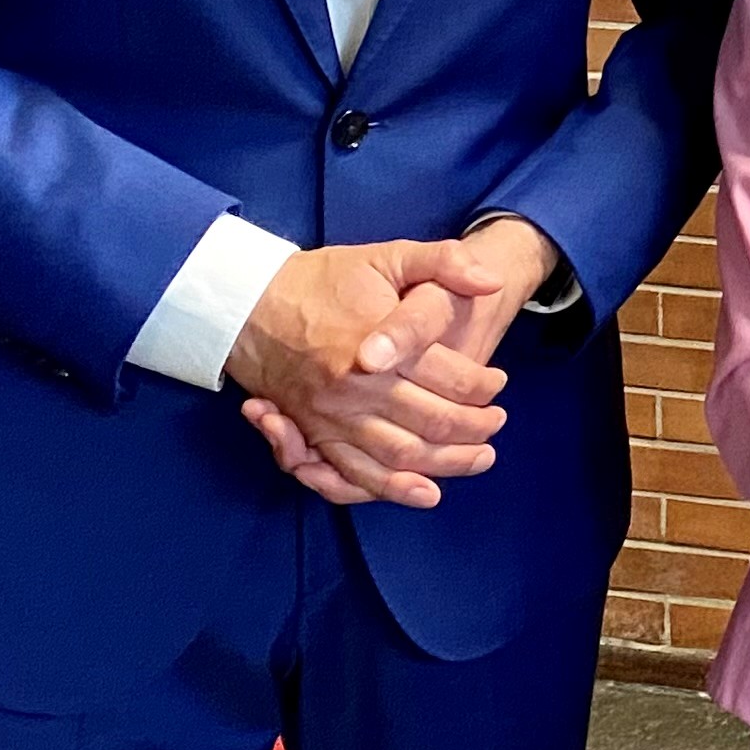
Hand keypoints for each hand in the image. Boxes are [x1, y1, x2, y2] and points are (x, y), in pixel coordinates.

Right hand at [224, 233, 523, 509]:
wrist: (250, 302)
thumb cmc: (323, 279)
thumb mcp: (386, 256)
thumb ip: (444, 262)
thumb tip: (490, 280)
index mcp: (383, 347)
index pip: (454, 380)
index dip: (485, 387)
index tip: (499, 384)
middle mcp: (358, 391)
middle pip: (433, 423)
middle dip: (474, 429)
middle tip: (497, 424)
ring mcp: (333, 418)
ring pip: (401, 457)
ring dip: (447, 464)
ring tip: (479, 459)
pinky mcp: (313, 435)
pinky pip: (354, 476)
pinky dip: (391, 490)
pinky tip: (424, 492)